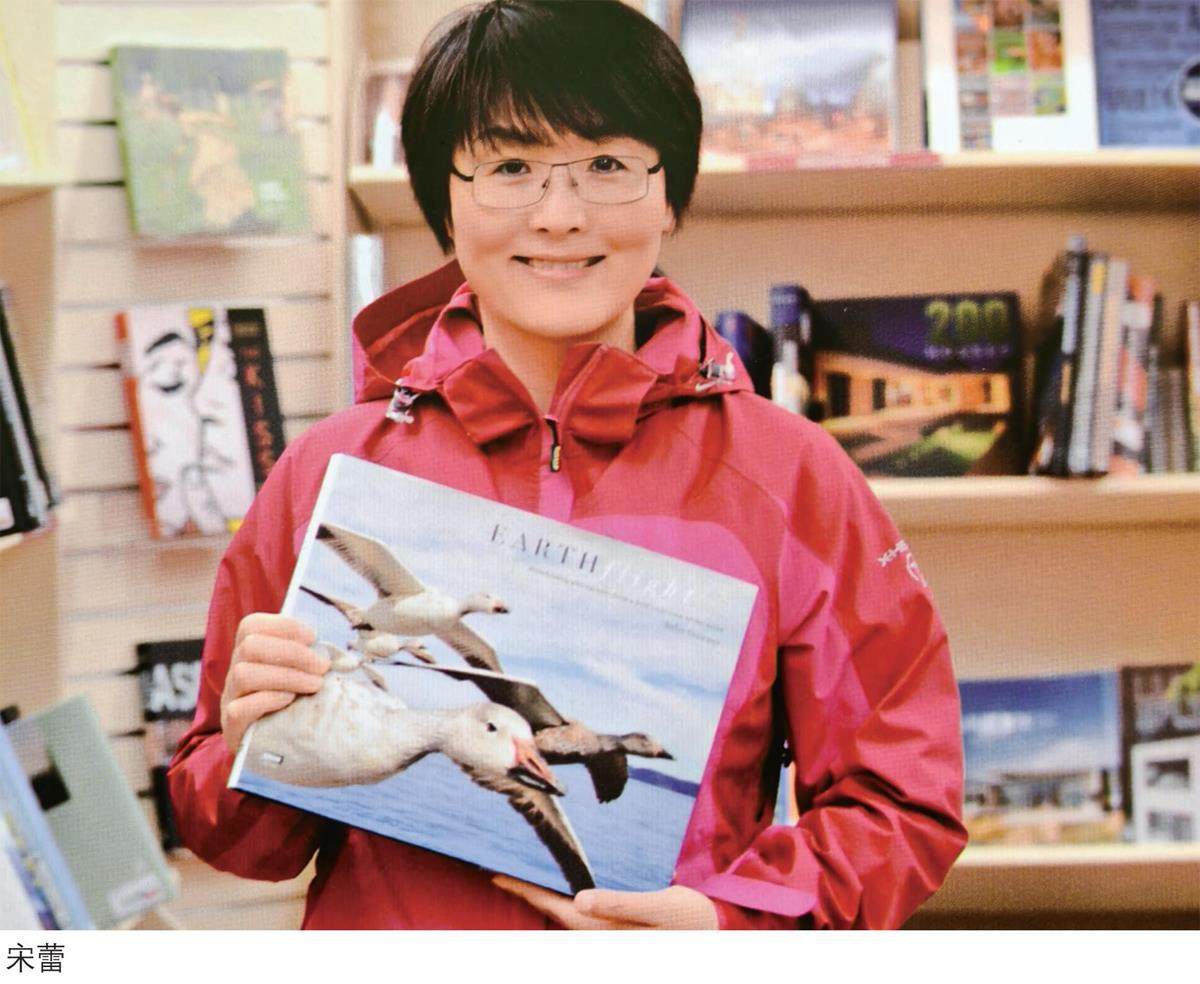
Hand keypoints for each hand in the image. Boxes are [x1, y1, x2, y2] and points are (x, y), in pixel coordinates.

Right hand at [220, 613, 328, 755]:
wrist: (277, 744)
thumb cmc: (294, 701)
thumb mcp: (301, 674)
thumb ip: (311, 657)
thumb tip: (336, 649)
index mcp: (249, 652)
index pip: (252, 625)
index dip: (284, 625)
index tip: (313, 637)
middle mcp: (234, 670)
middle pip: (250, 646)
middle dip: (292, 652)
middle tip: (322, 666)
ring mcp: (230, 697)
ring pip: (244, 674)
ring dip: (287, 676)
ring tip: (315, 685)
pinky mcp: (232, 724)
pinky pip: (241, 707)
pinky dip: (269, 699)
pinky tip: (291, 701)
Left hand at [492, 875, 718, 929]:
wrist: (724, 929)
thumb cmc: (694, 919)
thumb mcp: (661, 908)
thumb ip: (620, 905)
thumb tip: (579, 901)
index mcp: (608, 931)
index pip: (556, 908)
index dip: (525, 890)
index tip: (496, 873)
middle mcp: (605, 934)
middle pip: (557, 910)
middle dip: (530, 889)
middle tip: (503, 866)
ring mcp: (613, 932)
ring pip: (570, 912)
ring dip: (548, 892)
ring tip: (527, 869)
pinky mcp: (624, 927)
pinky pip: (588, 911)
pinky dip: (572, 895)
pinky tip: (569, 881)